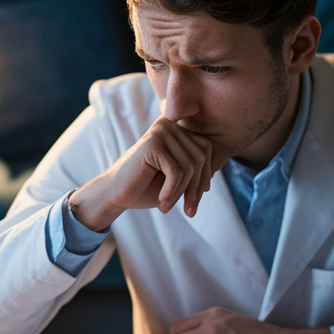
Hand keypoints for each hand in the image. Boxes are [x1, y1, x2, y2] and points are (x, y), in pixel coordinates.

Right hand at [70, 116, 220, 230]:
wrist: (116, 193)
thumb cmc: (148, 187)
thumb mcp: (179, 177)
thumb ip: (197, 168)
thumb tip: (217, 170)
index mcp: (177, 128)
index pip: (206, 149)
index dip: (205, 177)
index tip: (196, 198)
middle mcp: (170, 123)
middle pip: (201, 157)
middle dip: (196, 188)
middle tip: (189, 210)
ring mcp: (161, 131)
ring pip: (190, 166)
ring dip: (183, 193)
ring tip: (169, 207)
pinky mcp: (153, 143)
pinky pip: (177, 172)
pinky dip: (172, 192)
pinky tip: (162, 203)